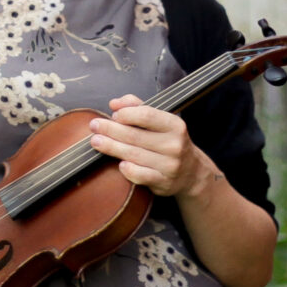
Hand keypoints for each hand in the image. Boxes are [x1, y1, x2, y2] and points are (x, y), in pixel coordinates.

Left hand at [89, 96, 210, 198]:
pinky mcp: (163, 182)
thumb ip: (138, 107)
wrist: (191, 173)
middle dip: (111, 129)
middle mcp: (174, 145)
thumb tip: (115, 103)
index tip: (113, 114)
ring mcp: (169, 165)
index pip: (147, 115)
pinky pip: (141, 176)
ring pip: (134, 155)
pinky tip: (119, 164)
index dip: (126, 114)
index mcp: (175, 125)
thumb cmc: (169, 141)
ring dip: (112, 147)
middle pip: (135, 136)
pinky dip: (128, 170)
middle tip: (94, 125)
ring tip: (96, 141)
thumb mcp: (161, 120)